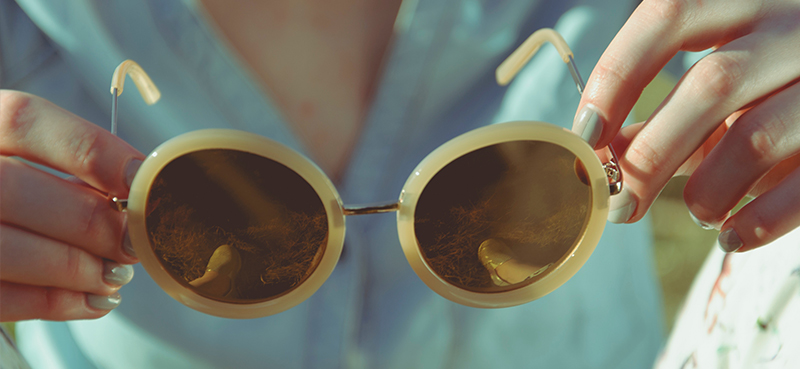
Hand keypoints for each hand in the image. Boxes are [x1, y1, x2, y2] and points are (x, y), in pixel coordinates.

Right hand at [0, 90, 142, 320]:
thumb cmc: (20, 194)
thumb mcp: (32, 160)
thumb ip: (72, 168)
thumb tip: (136, 194)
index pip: (24, 120)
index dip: (90, 150)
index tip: (139, 178)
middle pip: (15, 189)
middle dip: (89, 222)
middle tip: (132, 242)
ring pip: (6, 250)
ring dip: (75, 269)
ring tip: (114, 275)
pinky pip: (0, 299)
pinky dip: (54, 303)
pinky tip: (93, 300)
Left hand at [572, 0, 799, 252]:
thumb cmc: (777, 88)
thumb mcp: (724, 86)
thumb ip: (667, 114)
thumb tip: (599, 154)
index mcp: (748, 0)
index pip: (668, 16)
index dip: (616, 76)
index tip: (586, 135)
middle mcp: (795, 27)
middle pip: (710, 86)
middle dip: (651, 156)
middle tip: (621, 205)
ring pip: (756, 135)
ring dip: (708, 190)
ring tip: (698, 214)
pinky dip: (760, 221)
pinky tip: (731, 237)